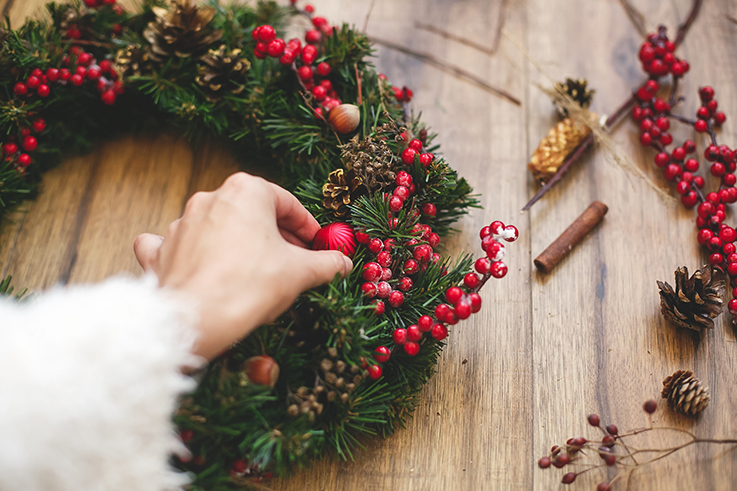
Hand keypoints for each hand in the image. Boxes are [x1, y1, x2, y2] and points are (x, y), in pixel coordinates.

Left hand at [133, 172, 352, 359]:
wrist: (197, 319)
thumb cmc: (250, 286)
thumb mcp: (301, 272)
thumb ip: (327, 263)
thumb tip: (343, 262)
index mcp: (246, 191)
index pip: (288, 204)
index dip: (308, 227)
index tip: (318, 245)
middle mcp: (210, 198)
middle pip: (253, 214)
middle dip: (276, 237)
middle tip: (296, 262)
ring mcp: (182, 223)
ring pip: (219, 227)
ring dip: (239, 244)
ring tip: (258, 272)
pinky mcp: (161, 250)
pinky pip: (177, 244)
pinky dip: (189, 252)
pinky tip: (198, 263)